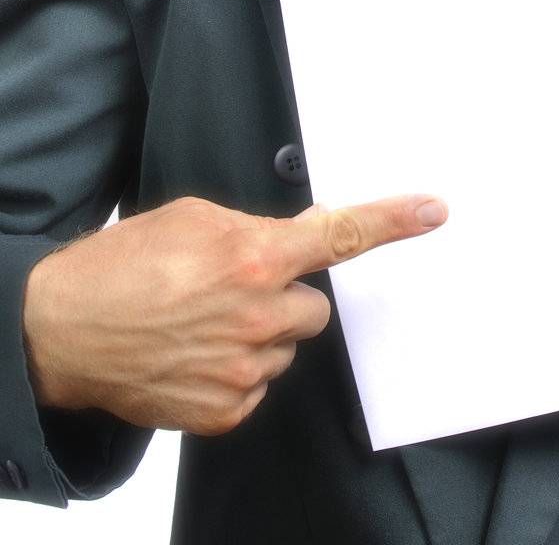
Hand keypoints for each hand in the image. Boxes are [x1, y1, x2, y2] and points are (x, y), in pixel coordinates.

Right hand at [21, 191, 447, 435]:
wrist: (62, 329)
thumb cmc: (120, 266)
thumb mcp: (193, 218)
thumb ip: (256, 226)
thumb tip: (304, 229)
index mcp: (254, 256)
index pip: (340, 236)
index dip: (392, 221)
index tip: (432, 211)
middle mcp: (258, 314)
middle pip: (313, 308)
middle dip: (286, 297)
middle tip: (235, 291)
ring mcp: (243, 369)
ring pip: (284, 348)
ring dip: (259, 336)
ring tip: (200, 322)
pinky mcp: (225, 410)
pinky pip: (258, 386)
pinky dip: (235, 372)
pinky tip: (194, 354)